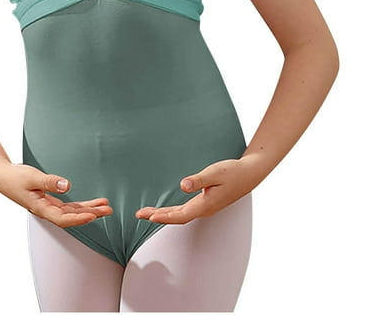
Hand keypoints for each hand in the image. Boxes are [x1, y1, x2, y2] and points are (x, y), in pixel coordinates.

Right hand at [0, 163, 112, 227]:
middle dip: (91, 214)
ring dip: (88, 209)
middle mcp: (46, 210)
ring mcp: (48, 205)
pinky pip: (68, 205)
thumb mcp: (32, 177)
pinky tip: (91, 203)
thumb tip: (66, 185)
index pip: (63, 218)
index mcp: (41, 208)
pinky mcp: (48, 200)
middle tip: (108, 210)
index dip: (79, 218)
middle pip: (72, 216)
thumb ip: (50, 182)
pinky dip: (80, 204)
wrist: (2, 175)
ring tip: (105, 206)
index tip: (94, 215)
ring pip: (72, 211)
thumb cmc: (14, 177)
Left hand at [135, 156, 263, 223]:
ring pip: (180, 214)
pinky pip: (185, 210)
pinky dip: (172, 211)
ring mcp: (205, 207)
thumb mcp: (214, 172)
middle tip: (139, 215)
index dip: (164, 217)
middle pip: (177, 217)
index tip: (149, 217)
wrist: (249, 174)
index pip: (180, 215)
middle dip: (157, 216)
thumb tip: (183, 186)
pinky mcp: (206, 202)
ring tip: (147, 213)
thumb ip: (198, 180)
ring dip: (163, 214)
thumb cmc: (232, 171)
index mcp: (205, 205)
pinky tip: (166, 209)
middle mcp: (204, 209)